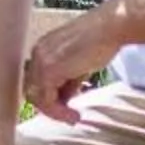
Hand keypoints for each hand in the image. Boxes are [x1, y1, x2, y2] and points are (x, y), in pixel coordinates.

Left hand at [21, 2, 123, 124]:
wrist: (111, 27)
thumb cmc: (103, 39)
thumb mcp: (81, 62)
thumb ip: (69, 79)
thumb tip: (66, 97)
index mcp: (43, 48)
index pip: (36, 80)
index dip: (48, 97)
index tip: (65, 107)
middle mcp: (38, 52)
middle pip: (33, 89)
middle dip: (50, 106)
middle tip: (68, 115)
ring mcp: (41, 60)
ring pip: (36, 97)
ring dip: (54, 112)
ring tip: (73, 117)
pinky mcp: (50, 70)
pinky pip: (46, 100)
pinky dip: (58, 112)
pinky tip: (74, 115)